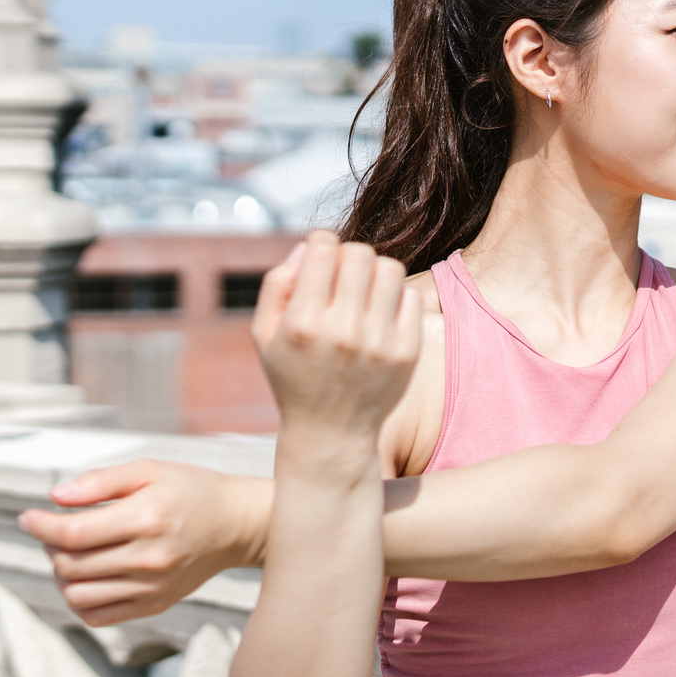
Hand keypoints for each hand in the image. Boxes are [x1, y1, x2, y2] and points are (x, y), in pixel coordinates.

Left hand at [19, 461, 270, 625]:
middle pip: (70, 565)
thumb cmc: (189, 490)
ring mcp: (152, 587)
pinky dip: (79, 600)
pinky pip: (98, 616)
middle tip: (57, 530)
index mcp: (145, 519)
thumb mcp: (148, 470)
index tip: (28, 517)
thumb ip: (100, 482)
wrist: (235, 525)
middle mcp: (149, 558)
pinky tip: (85, 577)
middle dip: (49, 546)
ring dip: (62, 574)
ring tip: (71, 554)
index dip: (40, 526)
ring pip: (78, 595)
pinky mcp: (155, 605)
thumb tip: (55, 497)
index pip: (72, 534)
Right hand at [255, 232, 421, 463]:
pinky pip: (411, 296)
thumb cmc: (293, 377)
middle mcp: (343, 331)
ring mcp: (379, 342)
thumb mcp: (265, 335)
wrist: (331, 433)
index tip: (321, 259)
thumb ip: (277, 284)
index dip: (321, 244)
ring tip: (363, 292)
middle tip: (343, 276)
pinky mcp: (407, 352)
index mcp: (303, 322)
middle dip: (349, 256)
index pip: (324, 247)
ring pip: (390, 269)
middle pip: (360, 253)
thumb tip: (310, 245)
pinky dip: (395, 297)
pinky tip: (380, 314)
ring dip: (375, 273)